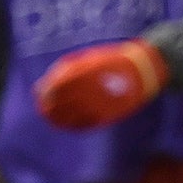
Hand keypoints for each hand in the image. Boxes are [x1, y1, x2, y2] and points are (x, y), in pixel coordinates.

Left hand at [35, 38, 168, 129]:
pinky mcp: (106, 116)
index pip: (55, 87)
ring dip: (57, 119)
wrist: (142, 70)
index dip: (45, 91)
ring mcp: (97, 105)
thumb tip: (49, 80)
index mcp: (83, 73)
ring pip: (69, 117)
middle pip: (59, 103)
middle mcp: (88, 91)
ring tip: (51, 118)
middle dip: (47, 106)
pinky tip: (68, 124)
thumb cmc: (113, 60)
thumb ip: (70, 68)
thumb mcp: (91, 57)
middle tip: (42, 107)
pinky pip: (84, 125)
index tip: (39, 92)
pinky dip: (73, 126)